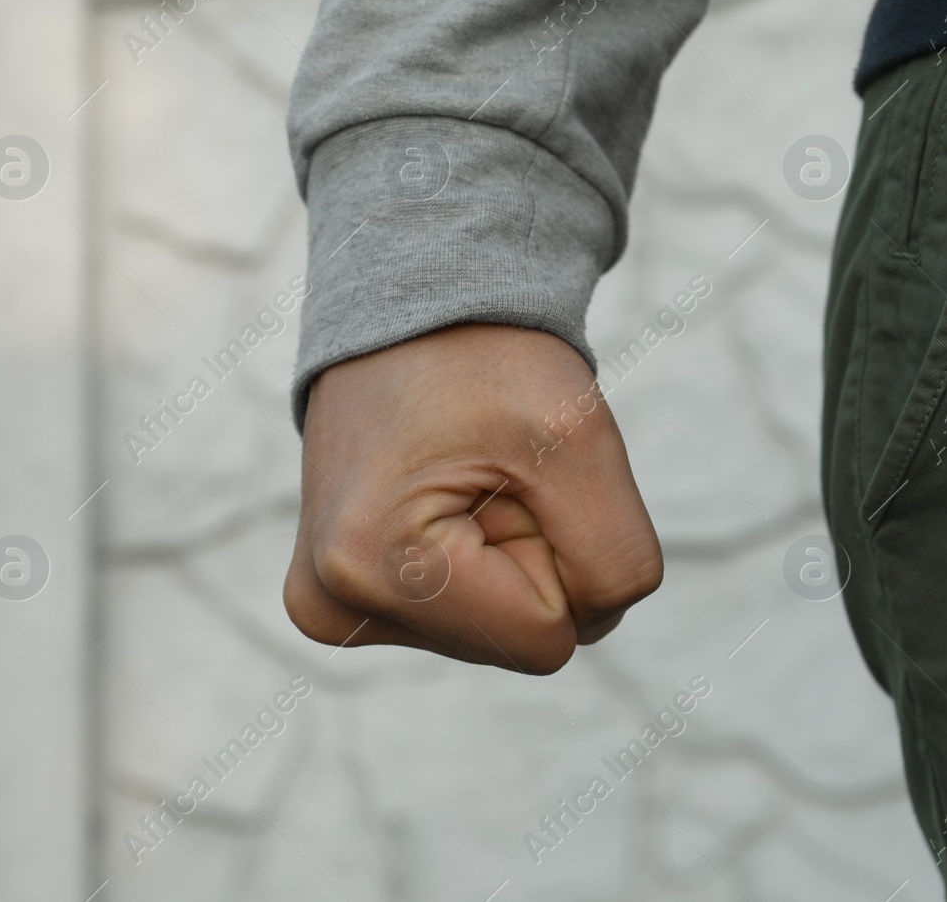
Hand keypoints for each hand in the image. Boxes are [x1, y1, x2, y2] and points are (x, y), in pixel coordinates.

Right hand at [284, 323, 661, 673]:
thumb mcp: (583, 440)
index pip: (550, 637)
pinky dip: (482, 559)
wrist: (413, 306)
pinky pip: (469, 617)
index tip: (515, 472)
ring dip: (508, 553)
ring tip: (462, 472)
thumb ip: (616, 561)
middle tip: (490, 468)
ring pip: (498, 631)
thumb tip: (585, 627)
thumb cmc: (491, 361)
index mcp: (375, 569)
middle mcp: (332, 604)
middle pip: (520, 640)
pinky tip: (442, 492)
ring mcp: (330, 606)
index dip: (563, 549)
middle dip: (534, 554)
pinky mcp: (343, 598)